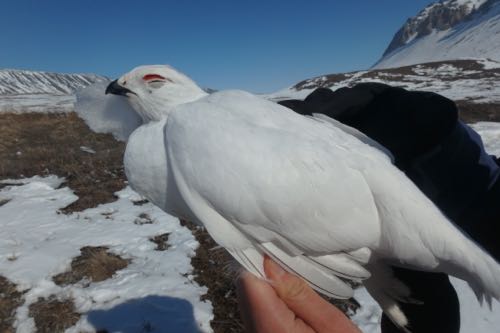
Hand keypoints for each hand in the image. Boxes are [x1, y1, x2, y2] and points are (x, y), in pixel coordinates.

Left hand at [236, 256, 360, 332]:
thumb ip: (297, 293)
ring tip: (294, 284)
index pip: (248, 282)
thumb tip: (269, 261)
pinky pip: (255, 312)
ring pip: (249, 299)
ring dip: (266, 286)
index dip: (259, 260)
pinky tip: (288, 299)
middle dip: (264, 272)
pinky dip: (268, 300)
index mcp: (271, 330)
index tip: (276, 248)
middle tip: (291, 265)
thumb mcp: (331, 325)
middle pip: (245, 290)